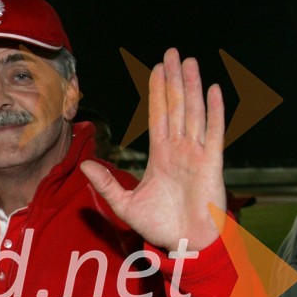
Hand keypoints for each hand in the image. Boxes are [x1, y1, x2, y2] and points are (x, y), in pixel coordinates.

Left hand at [80, 48, 225, 251]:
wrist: (185, 244)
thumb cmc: (159, 226)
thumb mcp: (124, 204)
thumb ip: (105, 183)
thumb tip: (83, 163)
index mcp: (160, 156)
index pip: (157, 116)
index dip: (156, 92)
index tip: (155, 69)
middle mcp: (179, 149)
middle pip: (176, 106)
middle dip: (173, 79)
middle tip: (172, 52)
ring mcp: (197, 154)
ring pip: (193, 112)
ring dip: (191, 86)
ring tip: (189, 61)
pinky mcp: (212, 163)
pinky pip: (214, 132)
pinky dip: (213, 111)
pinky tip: (212, 89)